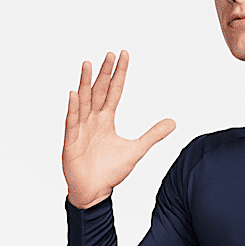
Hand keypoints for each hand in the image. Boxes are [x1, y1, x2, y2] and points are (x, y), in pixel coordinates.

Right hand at [62, 50, 175, 209]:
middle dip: (104, 73)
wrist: (94, 191)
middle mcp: (92, 120)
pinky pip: (72, 122)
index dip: (118, 74)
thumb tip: (173, 122)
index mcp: (106, 120)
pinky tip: (75, 94)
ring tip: (89, 64)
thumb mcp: (136, 150)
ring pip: (84, 101)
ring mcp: (80, 128)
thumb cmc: (110, 171)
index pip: (114, 91)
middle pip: (99, 91)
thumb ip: (153, 135)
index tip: (122, 55)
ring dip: (85, 83)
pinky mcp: (71, 141)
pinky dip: (73, 109)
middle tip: (110, 54)